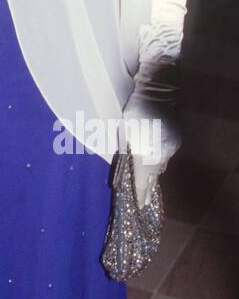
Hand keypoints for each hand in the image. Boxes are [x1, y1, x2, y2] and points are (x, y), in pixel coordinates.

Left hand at [122, 86, 180, 207]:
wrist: (158, 92)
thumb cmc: (135, 112)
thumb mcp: (124, 131)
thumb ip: (126, 150)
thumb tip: (125, 162)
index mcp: (146, 156)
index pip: (143, 181)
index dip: (141, 195)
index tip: (140, 206)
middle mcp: (161, 155)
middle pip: (154, 176)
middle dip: (149, 189)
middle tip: (146, 202)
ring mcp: (170, 148)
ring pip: (161, 165)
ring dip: (154, 174)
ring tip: (150, 186)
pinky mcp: (175, 139)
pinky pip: (165, 155)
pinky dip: (159, 161)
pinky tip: (156, 164)